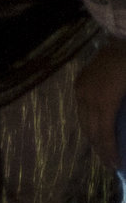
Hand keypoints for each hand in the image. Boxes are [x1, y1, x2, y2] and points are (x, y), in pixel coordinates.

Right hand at [74, 42, 125, 171]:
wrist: (124, 35)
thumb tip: (125, 128)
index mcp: (104, 100)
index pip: (103, 133)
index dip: (109, 151)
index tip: (116, 166)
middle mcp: (87, 97)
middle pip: (90, 130)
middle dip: (100, 149)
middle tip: (110, 163)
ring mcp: (81, 88)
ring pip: (83, 120)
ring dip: (93, 136)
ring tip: (103, 149)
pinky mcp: (80, 81)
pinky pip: (82, 107)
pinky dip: (90, 121)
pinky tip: (97, 127)